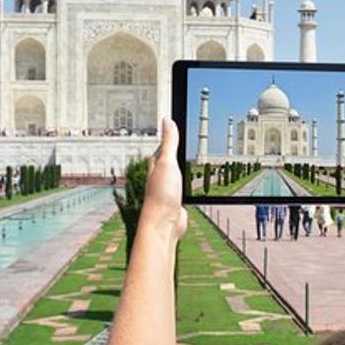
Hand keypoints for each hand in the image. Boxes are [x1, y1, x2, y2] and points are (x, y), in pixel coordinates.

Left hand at [141, 117, 187, 240]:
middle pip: (168, 160)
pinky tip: (189, 183)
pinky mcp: (174, 200)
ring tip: (188, 158)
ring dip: (180, 167)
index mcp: (156, 164)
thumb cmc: (161, 195)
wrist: (164, 224)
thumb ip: (169, 143)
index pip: (163, 146)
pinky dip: (185, 183)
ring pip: (175, 173)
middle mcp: (160, 176)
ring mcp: (167, 189)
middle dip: (174, 151)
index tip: (175, 124)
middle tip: (181, 139)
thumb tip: (167, 120)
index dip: (169, 136)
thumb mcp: (167, 163)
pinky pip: (181, 187)